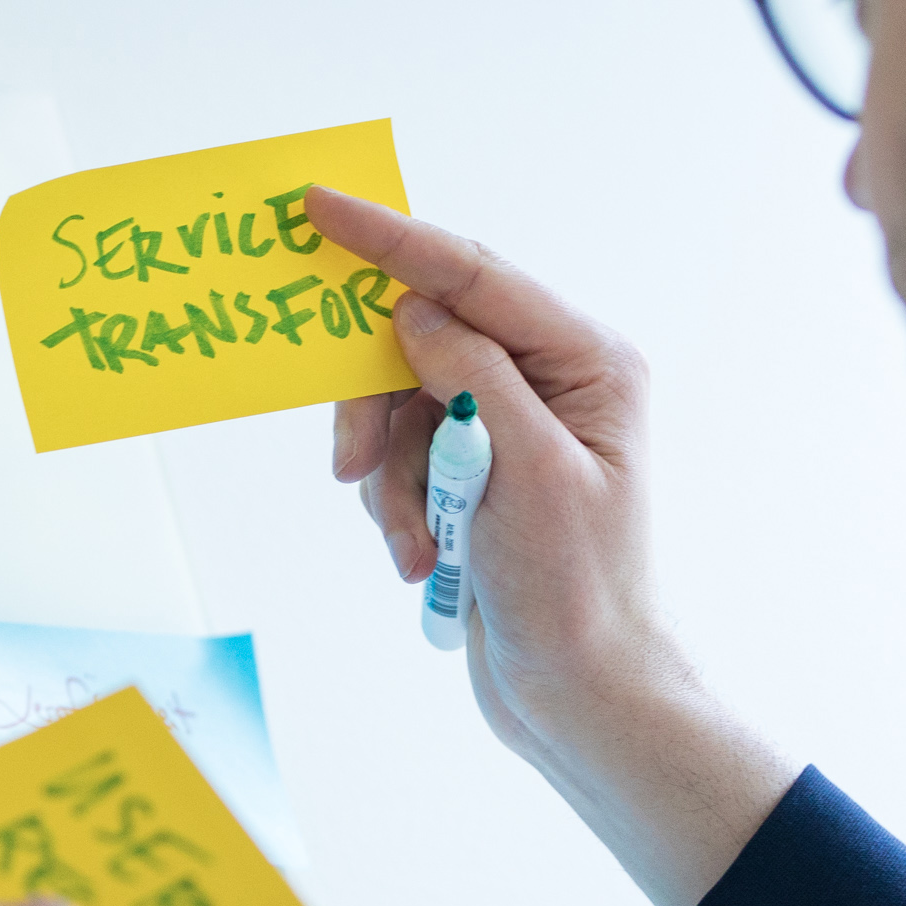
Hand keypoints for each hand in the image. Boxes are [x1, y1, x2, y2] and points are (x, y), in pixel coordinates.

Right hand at [314, 186, 798, 905]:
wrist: (583, 698)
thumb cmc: (578, 593)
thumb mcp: (525, 474)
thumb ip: (470, 375)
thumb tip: (410, 311)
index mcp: (588, 362)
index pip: (473, 274)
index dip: (390, 238)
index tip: (316, 207)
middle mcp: (553, 380)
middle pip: (422, 340)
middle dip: (377, 405)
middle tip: (351, 466)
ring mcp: (511, 428)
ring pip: (400, 404)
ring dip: (387, 475)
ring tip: (409, 542)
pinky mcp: (476, 476)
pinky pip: (401, 456)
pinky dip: (394, 504)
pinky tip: (418, 557)